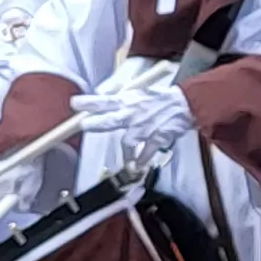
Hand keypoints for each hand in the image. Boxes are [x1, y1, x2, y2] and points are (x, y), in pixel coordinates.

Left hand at [77, 75, 194, 158]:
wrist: (186, 103)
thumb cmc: (161, 99)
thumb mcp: (139, 94)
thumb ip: (122, 101)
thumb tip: (104, 101)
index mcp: (128, 102)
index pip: (104, 101)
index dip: (89, 103)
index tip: (74, 104)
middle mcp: (133, 114)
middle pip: (111, 119)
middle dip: (97, 123)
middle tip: (84, 126)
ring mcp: (144, 127)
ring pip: (128, 141)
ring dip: (126, 154)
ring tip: (127, 164)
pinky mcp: (156, 137)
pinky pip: (146, 153)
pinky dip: (142, 161)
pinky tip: (139, 167)